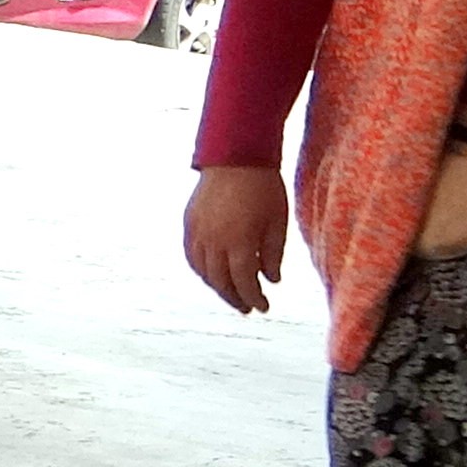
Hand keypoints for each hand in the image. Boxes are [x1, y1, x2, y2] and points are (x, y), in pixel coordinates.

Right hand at [185, 163, 289, 314]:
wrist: (235, 158)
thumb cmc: (264, 188)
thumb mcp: (278, 222)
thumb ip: (273, 254)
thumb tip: (271, 280)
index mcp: (239, 242)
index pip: (244, 281)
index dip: (254, 297)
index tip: (264, 307)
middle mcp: (214, 242)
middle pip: (221, 281)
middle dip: (235, 298)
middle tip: (247, 308)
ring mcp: (198, 234)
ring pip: (203, 272)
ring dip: (217, 287)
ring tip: (230, 294)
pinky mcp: (189, 224)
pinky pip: (191, 256)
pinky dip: (201, 270)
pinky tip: (211, 274)